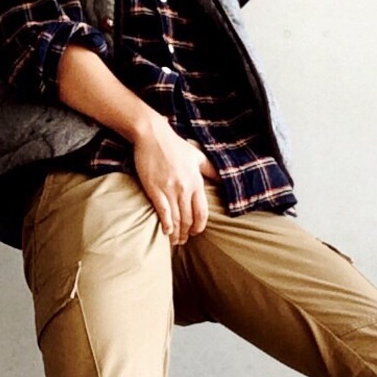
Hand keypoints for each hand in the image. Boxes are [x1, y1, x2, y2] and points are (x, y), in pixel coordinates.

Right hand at [133, 118, 218, 245]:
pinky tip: (166, 232)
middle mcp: (184, 188)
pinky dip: (165, 224)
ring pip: (176, 218)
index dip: (200, 225)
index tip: (196, 232)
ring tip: (175, 241)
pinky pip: (162, 212)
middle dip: (187, 232)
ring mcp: (169, 189)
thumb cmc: (175, 145)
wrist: (152, 135)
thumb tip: (224, 179)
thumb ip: (211, 170)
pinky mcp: (154, 189)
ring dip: (177, 233)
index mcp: (196, 181)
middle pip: (188, 218)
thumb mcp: (198, 156)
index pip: (202, 211)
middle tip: (184, 240)